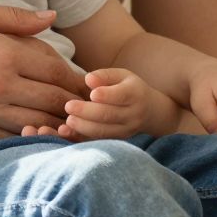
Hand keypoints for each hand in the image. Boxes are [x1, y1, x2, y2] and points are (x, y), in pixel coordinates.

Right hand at [0, 3, 88, 142]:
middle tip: (89, 111)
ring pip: (32, 126)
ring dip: (52, 127)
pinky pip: (3, 140)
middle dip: (73, 107)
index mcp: (4, 55)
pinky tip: (32, 135)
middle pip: (51, 103)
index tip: (89, 86)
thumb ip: (16, 19)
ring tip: (69, 127)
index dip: (77, 82)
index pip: (57, 73)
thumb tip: (53, 17)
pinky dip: (22, 138)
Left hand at [19, 68, 174, 140]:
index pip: (121, 95)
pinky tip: (67, 133)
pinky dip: (82, 138)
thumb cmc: (128, 88)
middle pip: (110, 115)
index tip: (91, 94)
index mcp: (135, 93)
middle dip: (88, 112)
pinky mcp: (117, 140)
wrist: (150, 111)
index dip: (107, 95)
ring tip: (68, 120)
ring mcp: (127, 130)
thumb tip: (88, 79)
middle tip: (68, 106)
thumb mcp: (120, 75)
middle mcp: (133, 114)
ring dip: (84, 127)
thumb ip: (104, 76)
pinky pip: (99, 141)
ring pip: (104, 131)